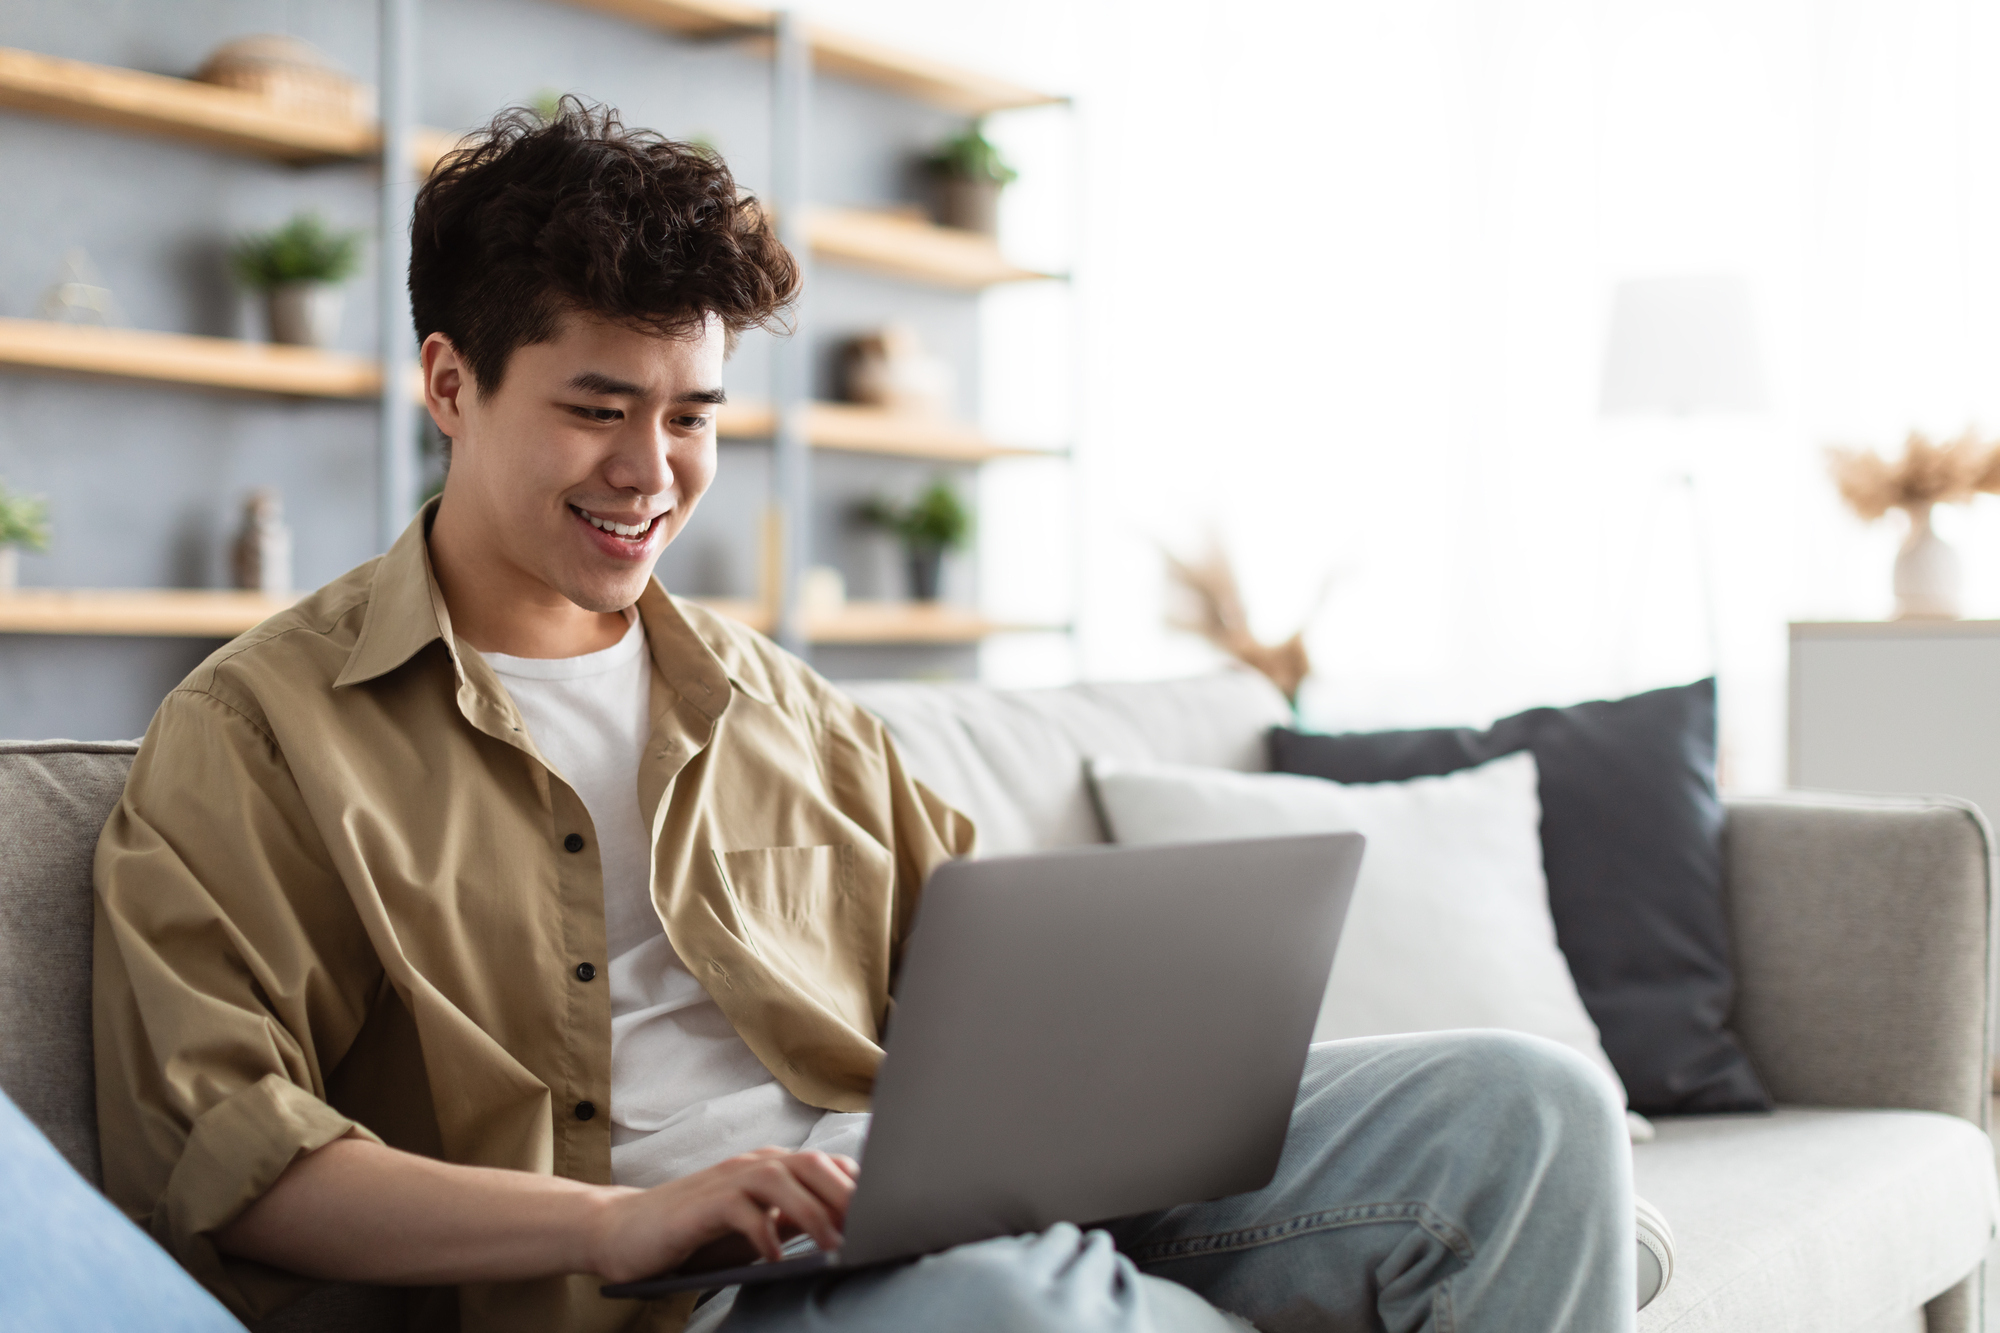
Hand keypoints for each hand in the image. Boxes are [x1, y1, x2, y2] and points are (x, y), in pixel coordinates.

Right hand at [587, 1147, 859, 1282]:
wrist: (625, 1232)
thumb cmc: (698, 1234)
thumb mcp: (758, 1227)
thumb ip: (795, 1220)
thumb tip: (847, 1229)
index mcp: (772, 1168)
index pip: (827, 1166)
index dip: (859, 1187)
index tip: (887, 1214)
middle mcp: (753, 1165)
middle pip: (811, 1163)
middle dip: (845, 1194)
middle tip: (870, 1228)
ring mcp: (726, 1180)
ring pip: (781, 1179)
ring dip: (812, 1210)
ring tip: (832, 1245)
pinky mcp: (701, 1204)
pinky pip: (740, 1210)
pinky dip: (762, 1232)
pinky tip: (774, 1258)